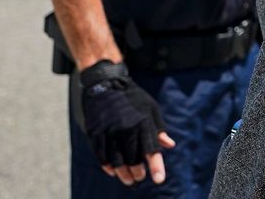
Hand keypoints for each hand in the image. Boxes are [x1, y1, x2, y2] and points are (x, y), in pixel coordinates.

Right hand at [78, 60, 175, 184]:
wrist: (106, 84)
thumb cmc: (133, 98)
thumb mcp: (151, 109)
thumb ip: (158, 129)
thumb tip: (169, 145)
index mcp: (143, 122)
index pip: (151, 149)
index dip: (156, 166)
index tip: (159, 180)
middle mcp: (126, 128)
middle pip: (132, 158)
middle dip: (137, 172)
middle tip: (139, 178)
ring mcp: (109, 131)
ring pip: (116, 160)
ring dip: (122, 173)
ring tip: (128, 180)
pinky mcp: (95, 133)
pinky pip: (101, 155)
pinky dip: (107, 166)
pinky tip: (112, 171)